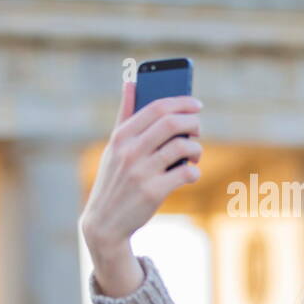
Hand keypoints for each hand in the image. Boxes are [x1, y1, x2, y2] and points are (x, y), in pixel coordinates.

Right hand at [80, 83, 202, 291]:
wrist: (105, 223)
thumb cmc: (114, 179)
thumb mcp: (114, 147)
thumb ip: (125, 114)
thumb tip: (131, 81)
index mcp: (121, 136)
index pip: (157, 107)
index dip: (182, 102)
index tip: (196, 104)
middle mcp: (130, 151)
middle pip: (173, 123)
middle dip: (193, 123)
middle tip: (198, 129)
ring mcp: (141, 172)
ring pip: (183, 147)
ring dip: (196, 149)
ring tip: (194, 154)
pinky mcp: (153, 192)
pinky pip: (186, 173)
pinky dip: (194, 172)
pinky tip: (190, 174)